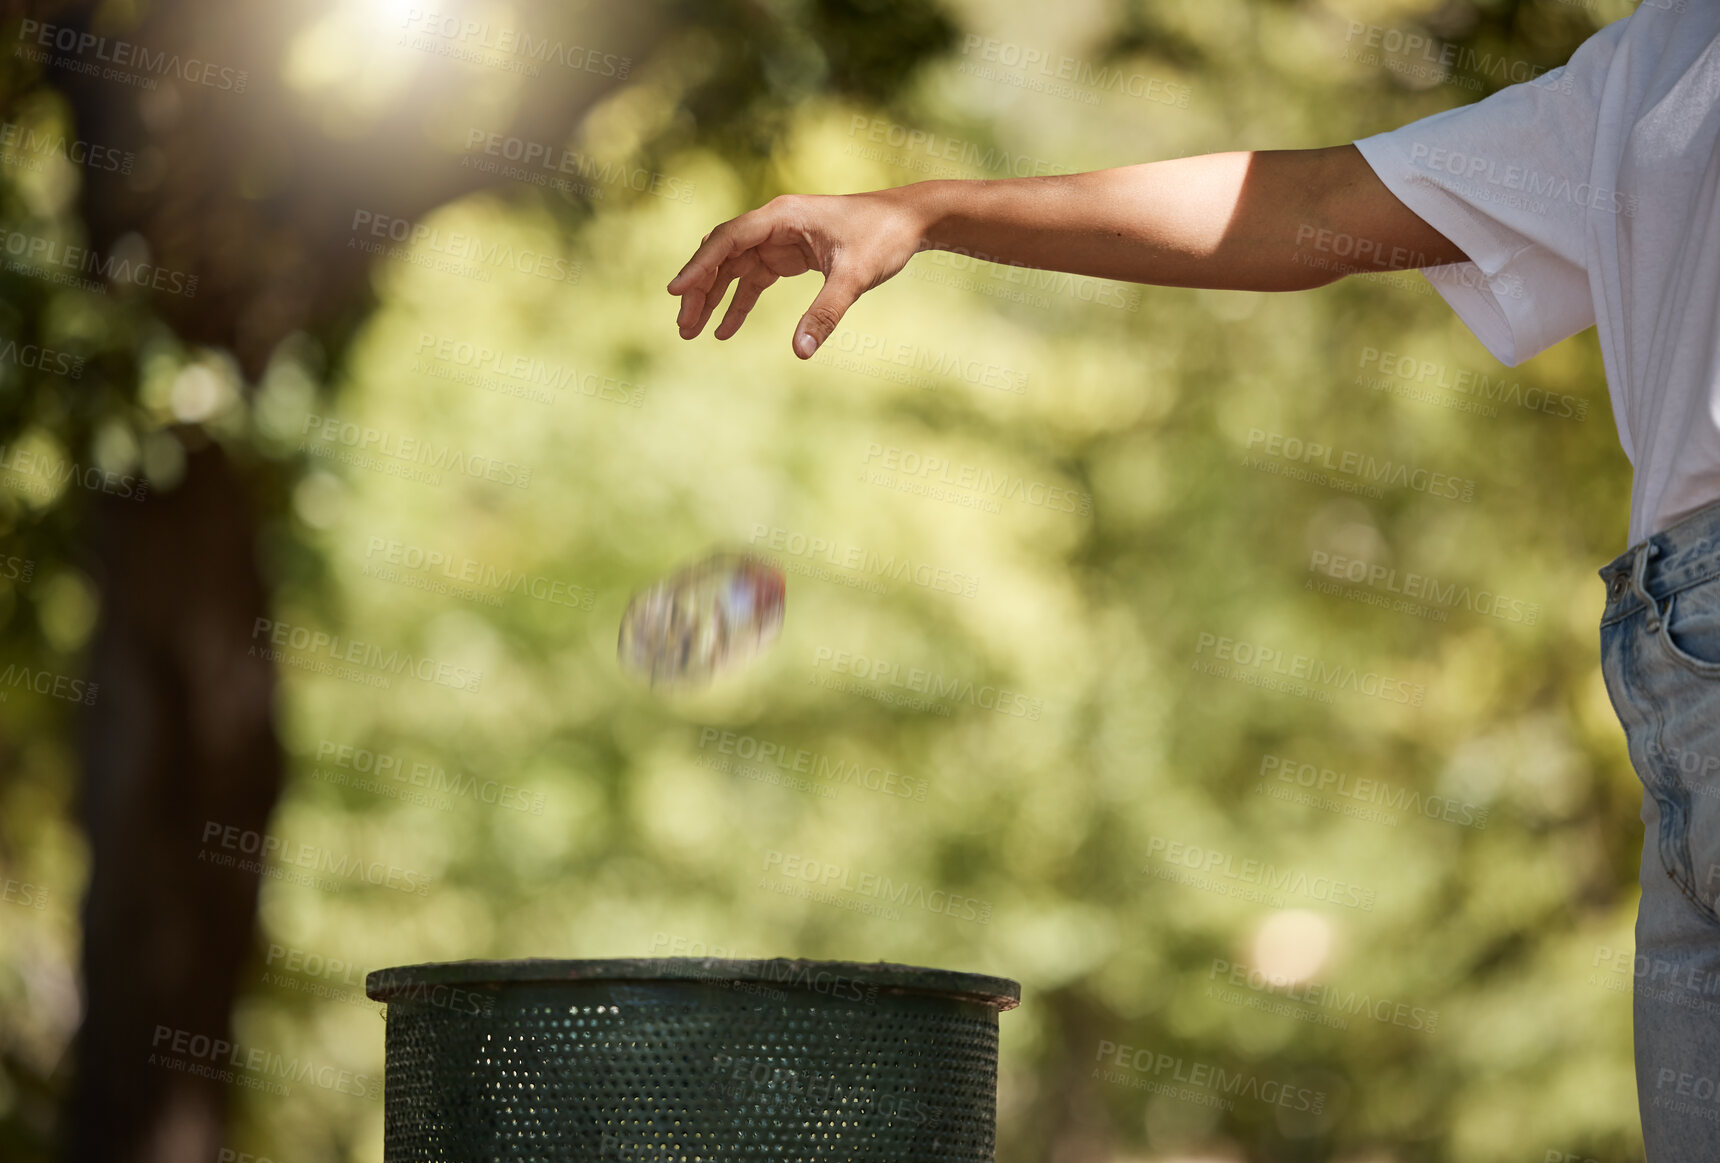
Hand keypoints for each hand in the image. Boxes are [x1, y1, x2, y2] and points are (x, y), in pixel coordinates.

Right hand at [666, 189, 929, 358]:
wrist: (911, 221)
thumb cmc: (884, 238)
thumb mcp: (856, 276)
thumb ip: (826, 312)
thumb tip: (801, 351)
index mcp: (782, 216)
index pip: (729, 240)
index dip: (700, 266)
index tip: (676, 292)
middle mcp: (775, 223)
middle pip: (723, 255)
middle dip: (701, 289)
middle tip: (684, 326)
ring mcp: (781, 239)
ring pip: (734, 269)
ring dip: (713, 298)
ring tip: (693, 332)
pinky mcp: (791, 255)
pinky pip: (755, 279)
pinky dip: (740, 302)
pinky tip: (725, 331)